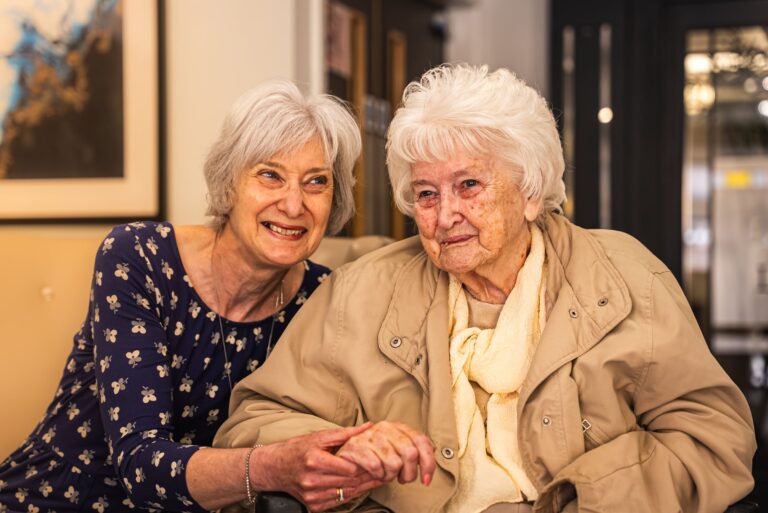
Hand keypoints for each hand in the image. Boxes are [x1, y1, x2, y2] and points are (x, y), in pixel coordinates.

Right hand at [251, 423, 386, 511]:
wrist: (274, 468)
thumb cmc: (298, 449)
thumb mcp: (319, 436)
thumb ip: (345, 434)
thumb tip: (368, 426)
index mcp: (315, 461)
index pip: (349, 469)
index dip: (365, 465)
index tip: (378, 461)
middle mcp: (312, 480)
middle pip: (350, 482)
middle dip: (369, 476)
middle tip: (386, 470)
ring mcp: (312, 495)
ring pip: (346, 493)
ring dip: (364, 487)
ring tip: (379, 478)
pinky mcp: (312, 505)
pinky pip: (338, 502)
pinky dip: (351, 494)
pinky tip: (362, 487)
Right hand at [336, 421, 434, 485]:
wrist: (347, 451)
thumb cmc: (375, 452)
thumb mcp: (396, 446)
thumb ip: (414, 447)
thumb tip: (432, 452)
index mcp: (398, 427)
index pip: (422, 441)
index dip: (428, 463)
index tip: (426, 480)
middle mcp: (386, 428)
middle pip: (410, 454)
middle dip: (409, 473)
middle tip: (403, 479)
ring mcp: (371, 436)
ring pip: (394, 463)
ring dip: (392, 476)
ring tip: (386, 474)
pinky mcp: (357, 447)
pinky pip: (377, 468)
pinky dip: (378, 475)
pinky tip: (376, 472)